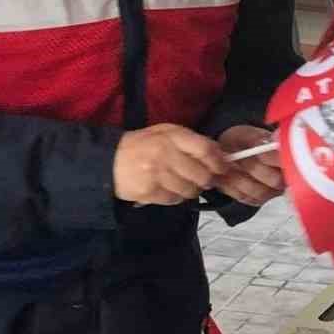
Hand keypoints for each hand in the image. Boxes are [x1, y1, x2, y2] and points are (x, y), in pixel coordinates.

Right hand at [113, 123, 279, 207]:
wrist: (110, 161)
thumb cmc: (143, 145)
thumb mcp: (165, 133)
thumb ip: (191, 141)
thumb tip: (219, 154)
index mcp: (171, 136)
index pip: (205, 150)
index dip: (219, 162)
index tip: (223, 168)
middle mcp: (165, 155)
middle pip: (202, 175)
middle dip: (207, 180)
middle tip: (204, 180)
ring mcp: (157, 175)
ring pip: (190, 190)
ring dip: (191, 190)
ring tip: (182, 182)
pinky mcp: (149, 192)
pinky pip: (174, 200)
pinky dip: (176, 197)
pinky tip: (168, 188)